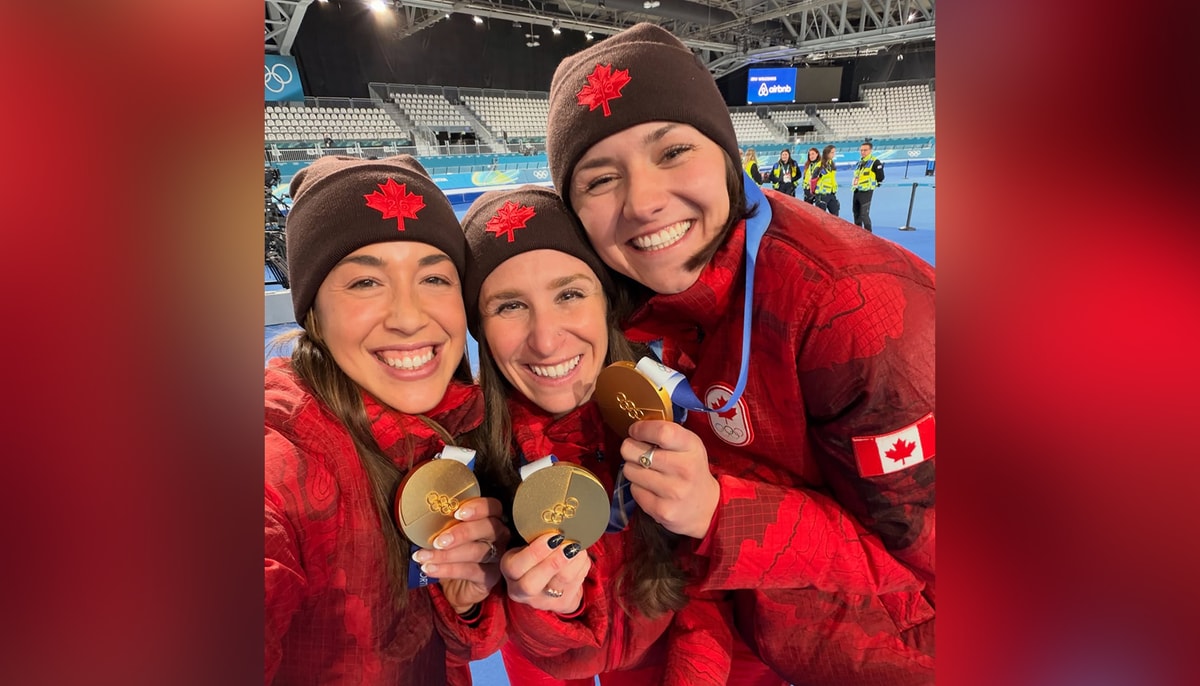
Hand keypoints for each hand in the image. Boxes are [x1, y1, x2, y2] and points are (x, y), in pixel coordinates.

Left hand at [411, 496, 509, 613]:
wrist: (456, 585)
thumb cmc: (452, 551)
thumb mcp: (447, 533)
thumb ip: (442, 522)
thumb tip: (420, 515)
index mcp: (490, 517)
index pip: (492, 506)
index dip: (477, 508)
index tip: (456, 513)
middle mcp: (499, 535)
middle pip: (488, 528)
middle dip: (461, 533)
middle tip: (438, 541)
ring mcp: (497, 556)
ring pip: (476, 551)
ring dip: (446, 555)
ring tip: (424, 557)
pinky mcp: (491, 576)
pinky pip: (470, 571)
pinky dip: (447, 569)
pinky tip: (430, 569)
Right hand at [500, 532, 589, 613]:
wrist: (549, 579)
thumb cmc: (537, 553)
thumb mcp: (527, 543)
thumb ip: (534, 533)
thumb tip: (554, 518)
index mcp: (509, 571)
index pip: (515, 567)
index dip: (535, 552)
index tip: (553, 536)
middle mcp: (521, 591)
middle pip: (531, 584)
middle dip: (553, 562)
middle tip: (568, 545)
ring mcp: (542, 601)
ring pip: (559, 584)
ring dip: (573, 562)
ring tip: (578, 546)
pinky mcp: (562, 605)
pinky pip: (575, 585)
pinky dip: (581, 567)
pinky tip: (581, 555)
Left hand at [621, 421, 719, 538]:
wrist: (706, 507)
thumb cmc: (691, 469)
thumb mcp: (689, 445)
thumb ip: (667, 434)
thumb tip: (635, 429)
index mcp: (691, 447)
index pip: (661, 432)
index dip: (641, 429)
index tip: (635, 431)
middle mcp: (684, 469)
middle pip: (634, 451)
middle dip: (630, 449)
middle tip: (638, 453)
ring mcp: (673, 492)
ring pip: (629, 470)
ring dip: (633, 469)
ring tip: (648, 472)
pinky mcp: (662, 510)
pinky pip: (633, 490)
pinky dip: (638, 488)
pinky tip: (652, 489)